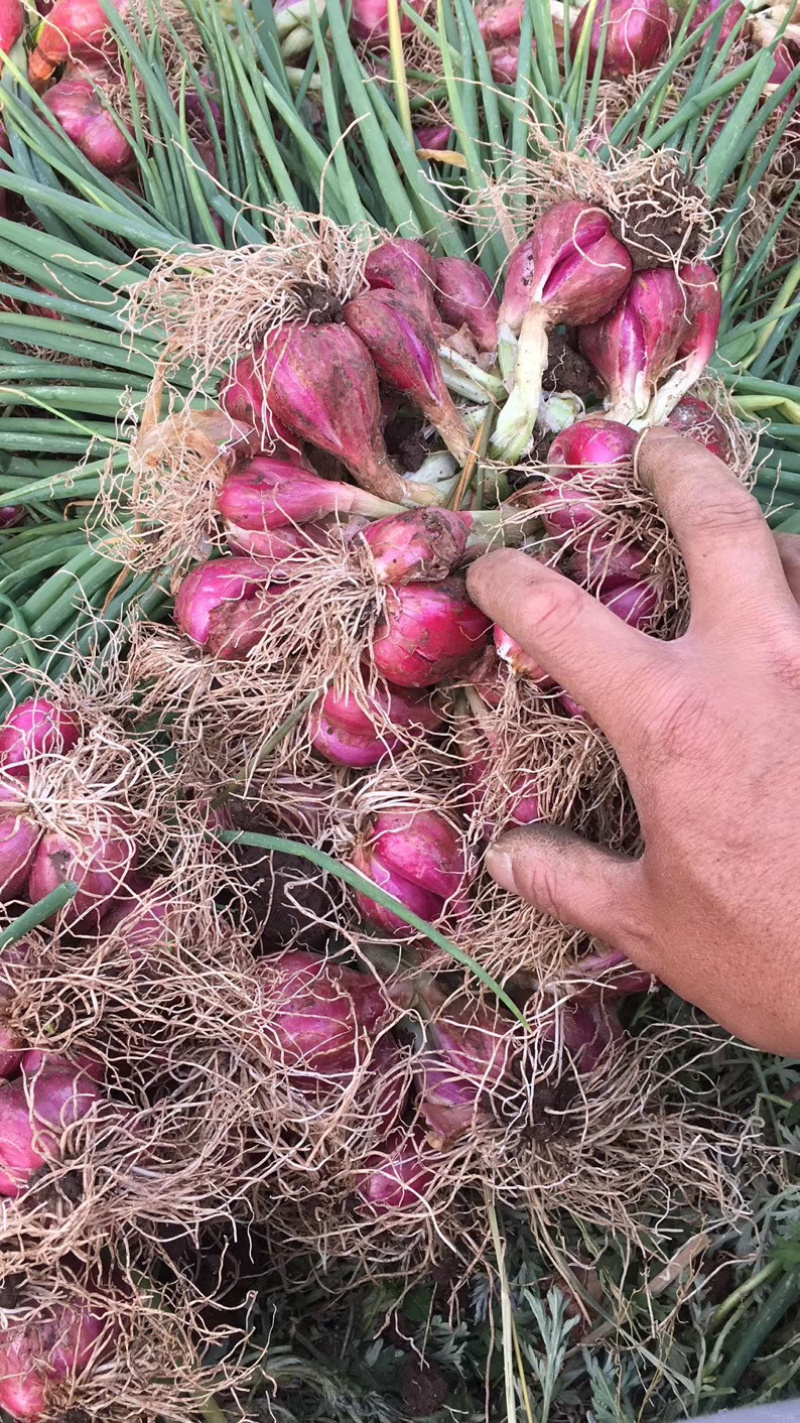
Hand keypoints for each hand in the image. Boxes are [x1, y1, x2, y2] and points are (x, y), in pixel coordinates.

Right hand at [466, 428, 799, 1055]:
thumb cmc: (779, 957)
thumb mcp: (656, 928)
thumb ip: (571, 878)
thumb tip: (507, 857)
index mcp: (675, 718)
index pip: (563, 620)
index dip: (512, 581)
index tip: (490, 568)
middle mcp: (759, 663)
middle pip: (716, 522)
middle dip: (678, 470)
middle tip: (655, 450)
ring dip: (770, 535)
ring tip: (752, 543)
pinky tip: (799, 616)